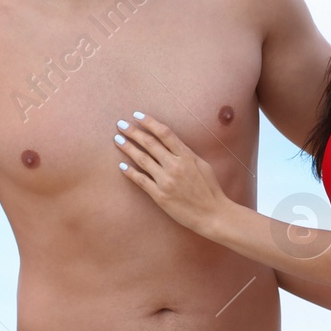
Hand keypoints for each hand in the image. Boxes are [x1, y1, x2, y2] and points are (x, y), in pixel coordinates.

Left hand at [114, 113, 228, 233]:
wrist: (212, 215)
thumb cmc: (209, 189)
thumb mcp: (202, 165)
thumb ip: (186, 153)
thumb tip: (171, 142)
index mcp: (187, 156)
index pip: (164, 133)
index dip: (149, 122)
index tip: (137, 116)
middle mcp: (175, 166)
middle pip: (150, 144)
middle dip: (133, 132)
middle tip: (120, 125)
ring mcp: (166, 181)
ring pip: (142, 160)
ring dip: (128, 148)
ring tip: (117, 140)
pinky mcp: (160, 196)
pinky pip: (141, 181)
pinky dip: (130, 172)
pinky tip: (122, 166)